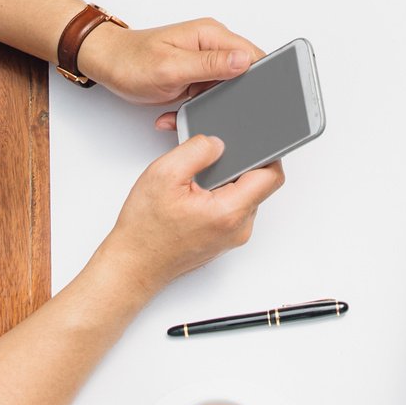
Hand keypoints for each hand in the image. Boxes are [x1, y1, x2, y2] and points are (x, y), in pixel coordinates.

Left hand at [79, 17, 264, 108]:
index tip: (253, 99)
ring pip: (226, 89)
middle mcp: (212, 46)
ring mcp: (205, 62)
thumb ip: (211, 65)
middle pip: (244, 74)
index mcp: (211, 35)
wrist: (106, 64)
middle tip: (208, 107)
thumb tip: (245, 61)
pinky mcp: (196, 76)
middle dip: (231, 97)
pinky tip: (176, 112)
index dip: (260, 78)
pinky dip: (195, 107)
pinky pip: (208, 95)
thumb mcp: (172, 67)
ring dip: (209, 105)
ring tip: (184, 110)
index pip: (252, 55)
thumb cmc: (131, 61)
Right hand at [99, 134, 284, 295]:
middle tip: (207, 159)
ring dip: (224, 179)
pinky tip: (193, 193)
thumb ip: (197, 150)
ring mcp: (233, 235)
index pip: (271, 175)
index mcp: (230, 212)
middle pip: (257, 183)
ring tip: (195, 180)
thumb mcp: (164, 174)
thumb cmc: (145, 229)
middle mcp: (239, 227)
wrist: (134, 264)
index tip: (252, 140)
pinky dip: (216, 194)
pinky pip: (231, 207)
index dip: (265, 151)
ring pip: (243, 193)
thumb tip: (218, 142)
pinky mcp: (223, 237)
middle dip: (235, 163)